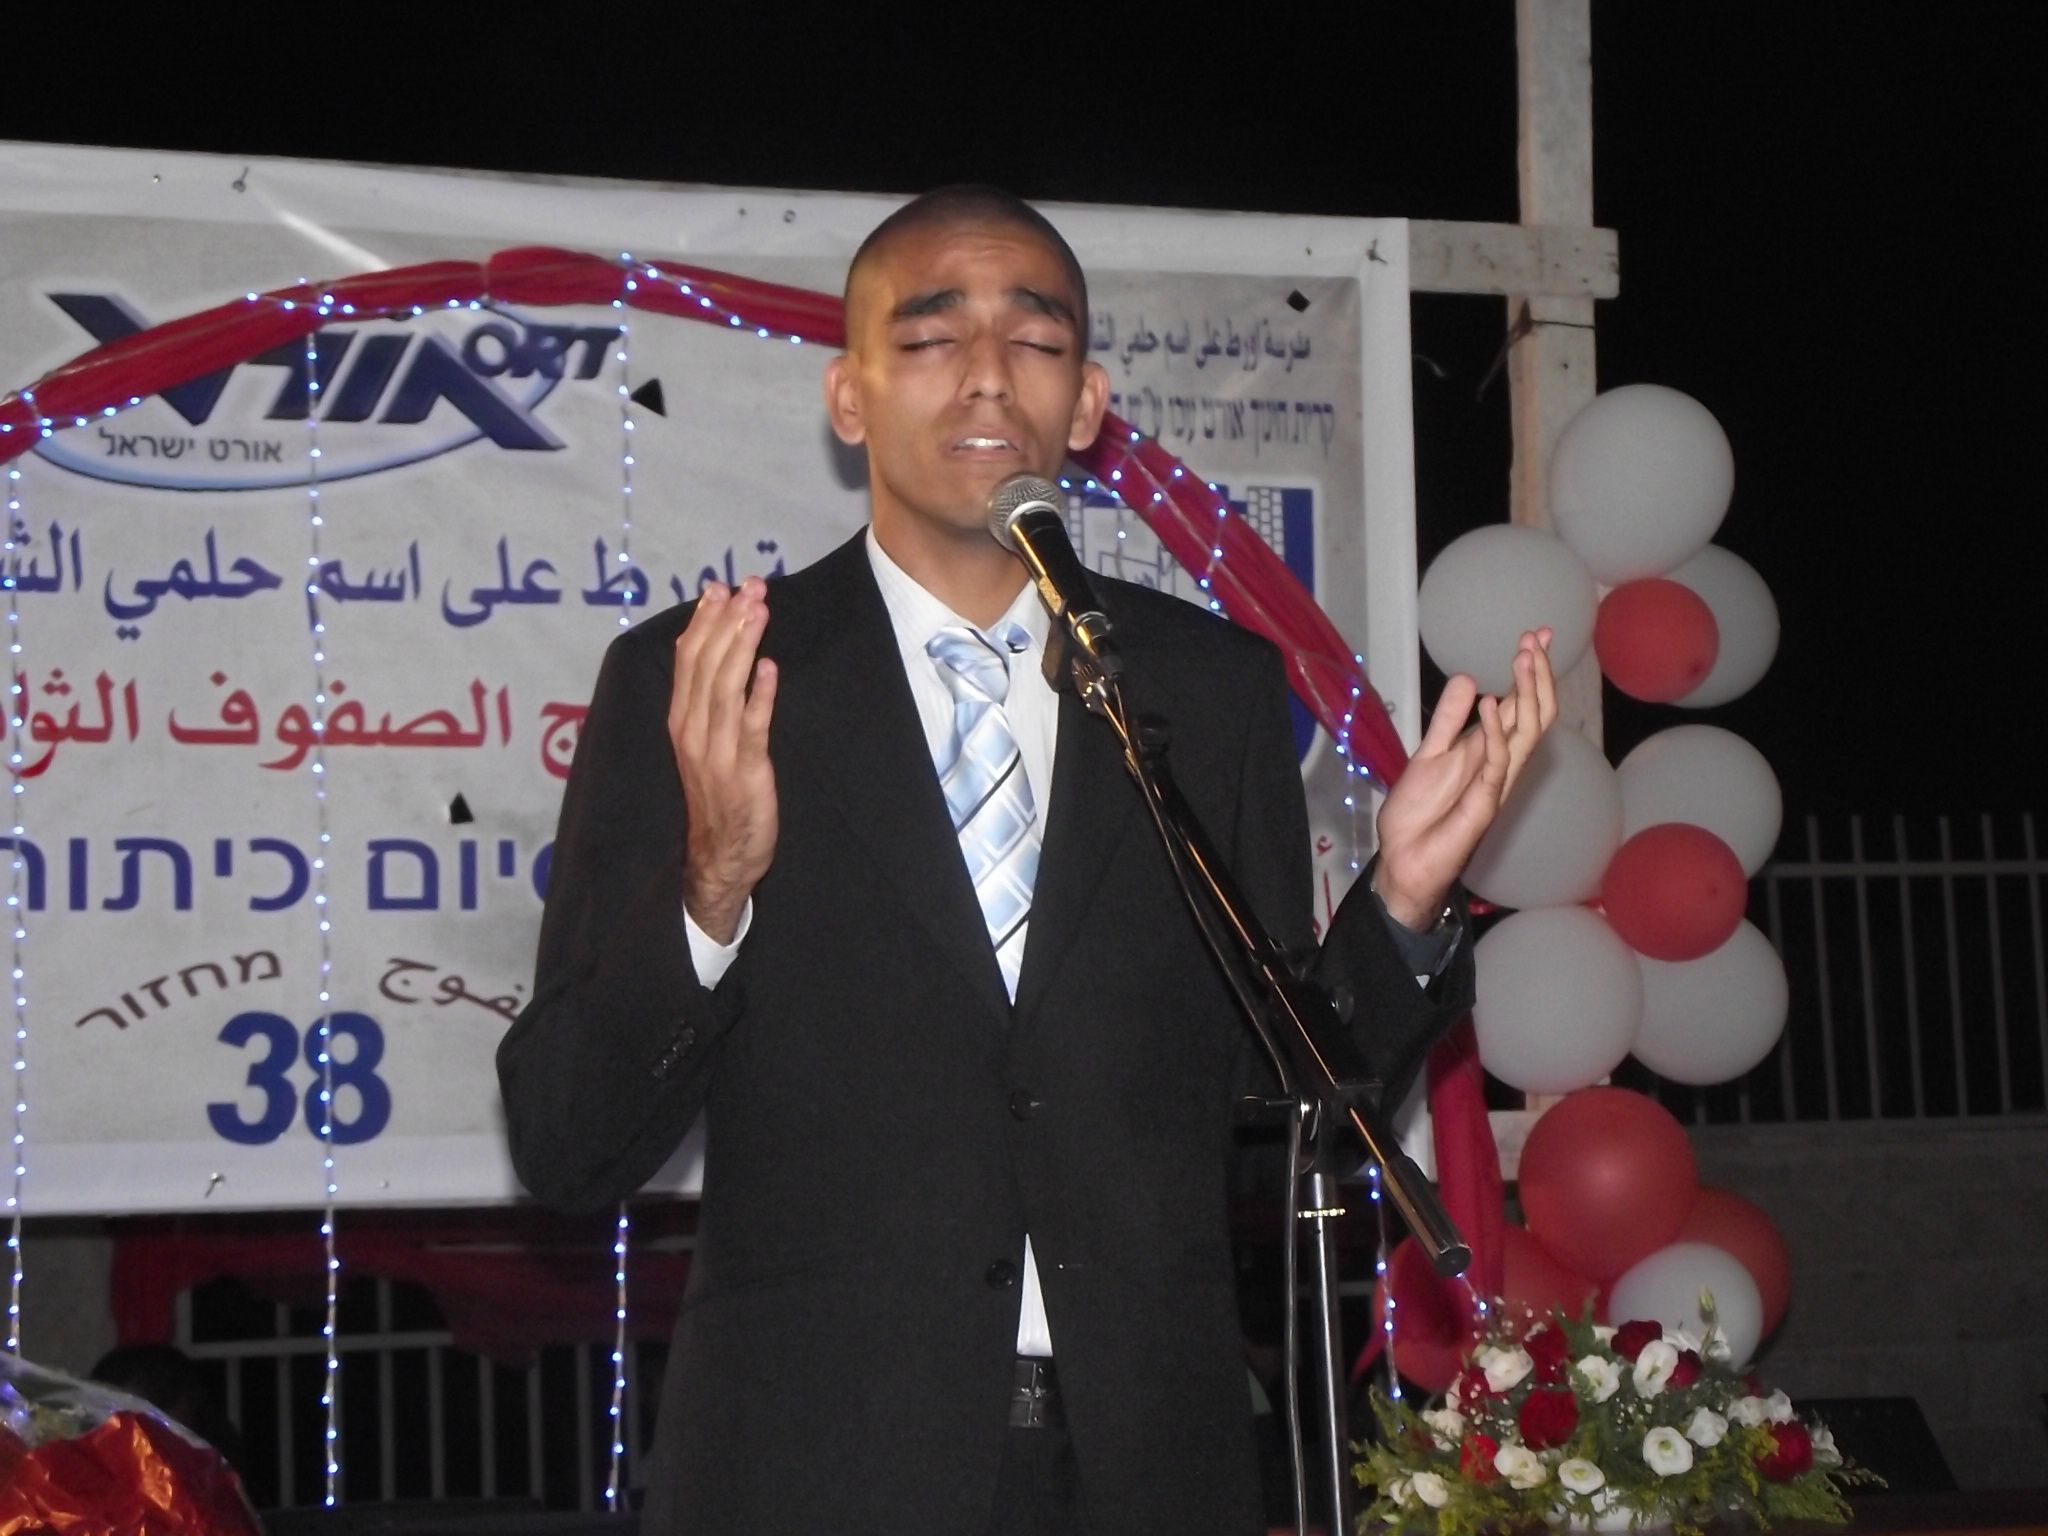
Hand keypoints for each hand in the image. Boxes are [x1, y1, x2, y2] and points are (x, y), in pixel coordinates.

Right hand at [670, 577, 779, 942]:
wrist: (720, 857)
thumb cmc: (718, 796)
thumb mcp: (704, 743)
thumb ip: (710, 700)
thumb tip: (722, 651)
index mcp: (680, 720)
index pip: (687, 659)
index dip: (703, 621)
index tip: (720, 587)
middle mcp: (692, 730)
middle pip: (705, 664)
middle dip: (727, 621)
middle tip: (749, 586)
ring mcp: (716, 750)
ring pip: (725, 687)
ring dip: (741, 645)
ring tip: (758, 610)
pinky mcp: (745, 770)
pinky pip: (751, 726)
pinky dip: (758, 695)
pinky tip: (769, 667)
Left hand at [1373, 628, 1556, 928]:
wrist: (1403, 860)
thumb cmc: (1419, 815)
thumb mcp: (1429, 753)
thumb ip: (1448, 719)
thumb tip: (1470, 680)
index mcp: (1490, 750)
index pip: (1521, 704)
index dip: (1532, 671)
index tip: (1536, 634)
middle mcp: (1501, 764)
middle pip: (1535, 713)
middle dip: (1539, 675)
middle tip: (1536, 638)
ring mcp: (1497, 782)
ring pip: (1527, 733)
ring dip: (1527, 693)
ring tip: (1523, 657)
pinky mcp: (1485, 802)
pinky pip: (1498, 763)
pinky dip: (1496, 732)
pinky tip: (1491, 702)